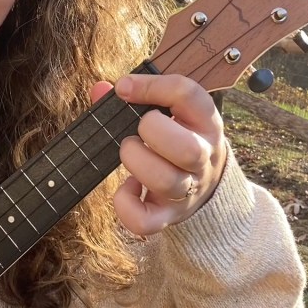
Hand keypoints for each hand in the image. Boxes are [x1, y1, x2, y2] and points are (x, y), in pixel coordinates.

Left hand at [89, 74, 226, 235]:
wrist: (207, 184)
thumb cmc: (179, 137)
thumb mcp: (172, 112)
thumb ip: (136, 96)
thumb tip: (100, 89)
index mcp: (204, 122)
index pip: (188, 95)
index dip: (152, 86)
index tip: (125, 88)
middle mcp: (203, 156)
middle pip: (188, 148)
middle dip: (151, 132)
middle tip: (136, 129)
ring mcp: (188, 189)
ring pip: (167, 182)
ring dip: (137, 162)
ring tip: (129, 152)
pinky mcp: (169, 215)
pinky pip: (146, 221)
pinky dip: (126, 205)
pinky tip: (128, 187)